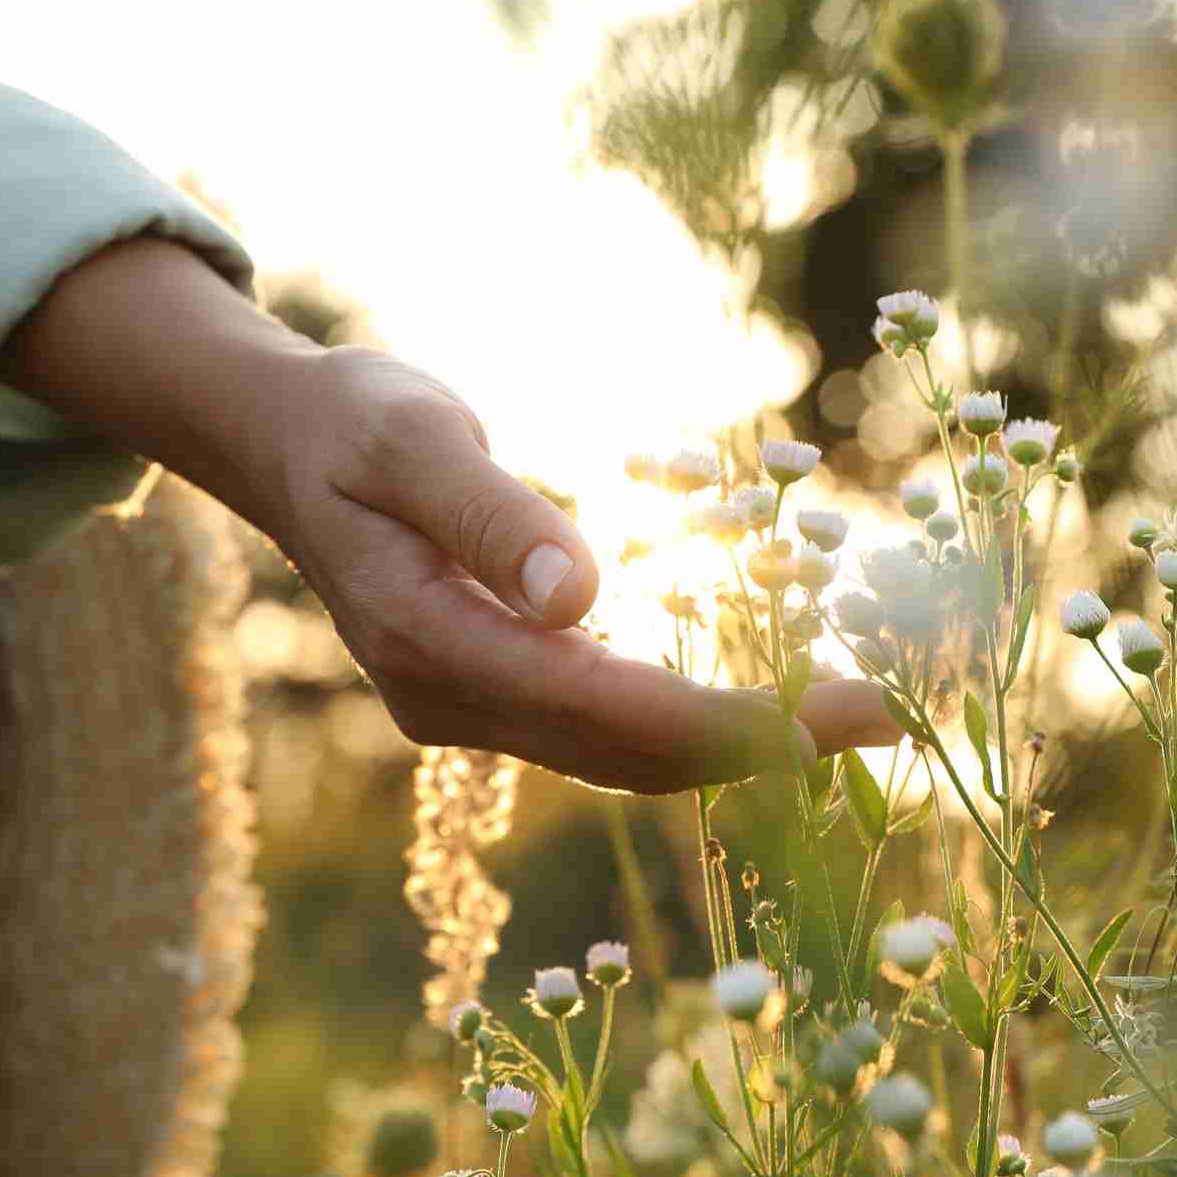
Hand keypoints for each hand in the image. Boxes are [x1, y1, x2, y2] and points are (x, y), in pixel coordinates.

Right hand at [0, 237, 897, 791]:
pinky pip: (600, 729)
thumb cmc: (355, 421)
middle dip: (756, 745)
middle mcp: (447, 696)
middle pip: (621, 752)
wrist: (288, 444)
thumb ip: (493, 517)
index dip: (720, 721)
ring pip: (616, 755)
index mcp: (426, 637)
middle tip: (888, 719)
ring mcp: (465, 706)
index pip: (599, 708)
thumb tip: (583, 600)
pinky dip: (686, 727)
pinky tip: (764, 709)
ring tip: (851, 722)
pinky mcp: (489, 690)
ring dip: (733, 748)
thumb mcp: (414, 439)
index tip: (829, 716)